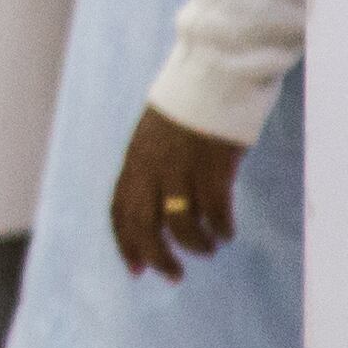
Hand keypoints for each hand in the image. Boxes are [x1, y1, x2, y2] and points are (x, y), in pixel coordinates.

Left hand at [109, 107, 248, 280]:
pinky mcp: (213, 166)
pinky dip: (221, 228)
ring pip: (180, 223)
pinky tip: (227, 233)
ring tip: (208, 249)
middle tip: (174, 275)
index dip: (126, 243)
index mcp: (135, 159)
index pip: (120, 210)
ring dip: (195, 245)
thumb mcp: (156, 134)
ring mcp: (182, 167)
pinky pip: (215, 211)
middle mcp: (152, 166)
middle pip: (145, 225)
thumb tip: (159, 205)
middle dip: (158, 257)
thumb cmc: (190, 102)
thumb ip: (152, 167)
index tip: (136, 269)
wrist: (214, 72)